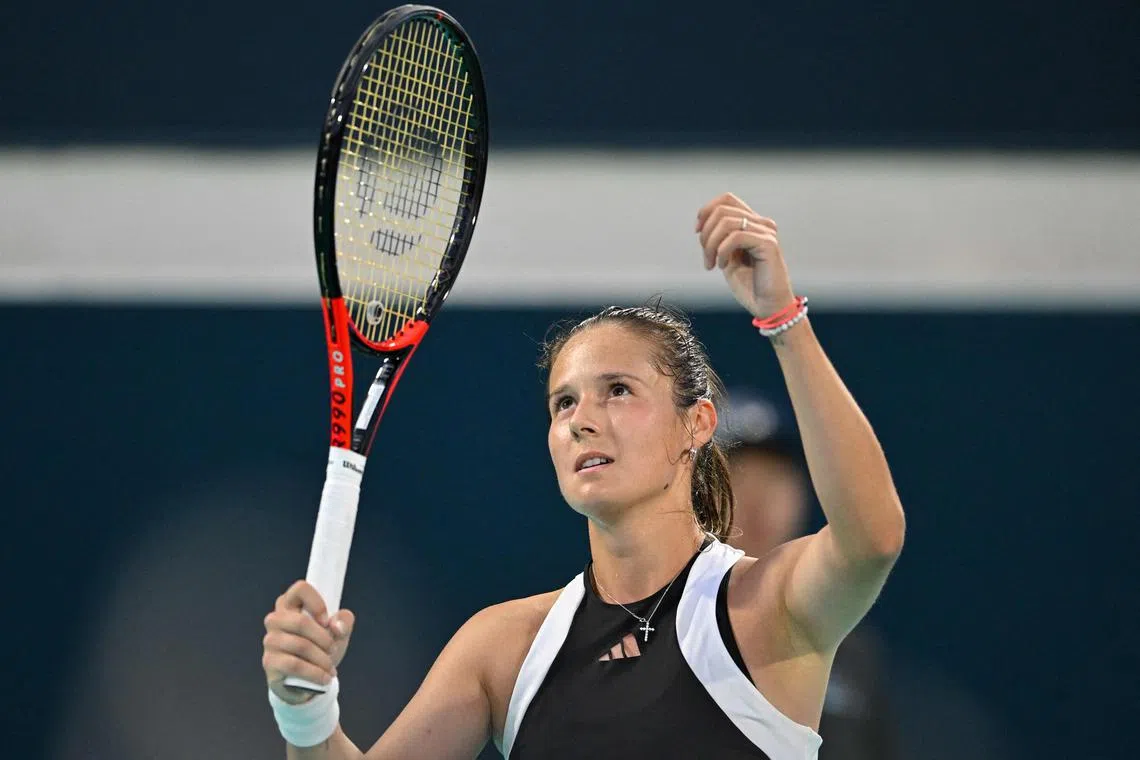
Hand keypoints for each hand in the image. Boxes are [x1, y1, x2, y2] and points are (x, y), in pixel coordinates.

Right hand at [262, 580, 354, 704]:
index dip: (317, 603)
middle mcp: (275, 619)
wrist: (307, 680)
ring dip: (321, 659)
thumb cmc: (321, 647)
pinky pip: (294, 665)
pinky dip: (314, 673)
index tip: (327, 621)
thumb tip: (337, 626)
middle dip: (324, 639)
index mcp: (290, 604)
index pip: (300, 589)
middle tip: (333, 649)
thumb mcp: (338, 632)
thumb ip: (344, 621)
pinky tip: (324, 678)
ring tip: (330, 667)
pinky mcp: (269, 662)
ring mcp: (270, 640)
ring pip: (300, 645)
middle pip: (301, 622)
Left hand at [696, 192, 795, 318]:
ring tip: (712, 264)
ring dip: (711, 245)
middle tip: (706, 258)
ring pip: (726, 222)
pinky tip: (723, 266)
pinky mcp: (768, 244)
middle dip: (706, 233)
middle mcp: (761, 223)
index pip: (727, 199)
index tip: (697, 232)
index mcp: (752, 223)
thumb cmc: (749, 285)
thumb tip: (701, 225)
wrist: (767, 307)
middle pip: (723, 209)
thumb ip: (718, 239)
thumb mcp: (726, 257)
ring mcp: (766, 232)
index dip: (706, 211)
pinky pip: (736, 237)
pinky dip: (722, 251)